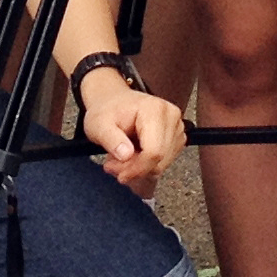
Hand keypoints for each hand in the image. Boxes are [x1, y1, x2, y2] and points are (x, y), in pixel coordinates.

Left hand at [79, 72, 184, 192]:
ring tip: (121, 157)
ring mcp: (177, 127)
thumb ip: (111, 139)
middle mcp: (171, 116)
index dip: (137, 169)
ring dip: (140, 168)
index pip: (154, 151)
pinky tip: (133, 156)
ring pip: (162, 164)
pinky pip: (164, 162)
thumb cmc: (108, 111)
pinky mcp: (177, 137)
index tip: (120, 175)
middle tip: (113, 165)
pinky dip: (147, 166)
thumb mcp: (99, 125)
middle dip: (135, 169)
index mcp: (154, 110)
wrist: (114, 101)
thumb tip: (126, 155)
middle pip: (159, 159)